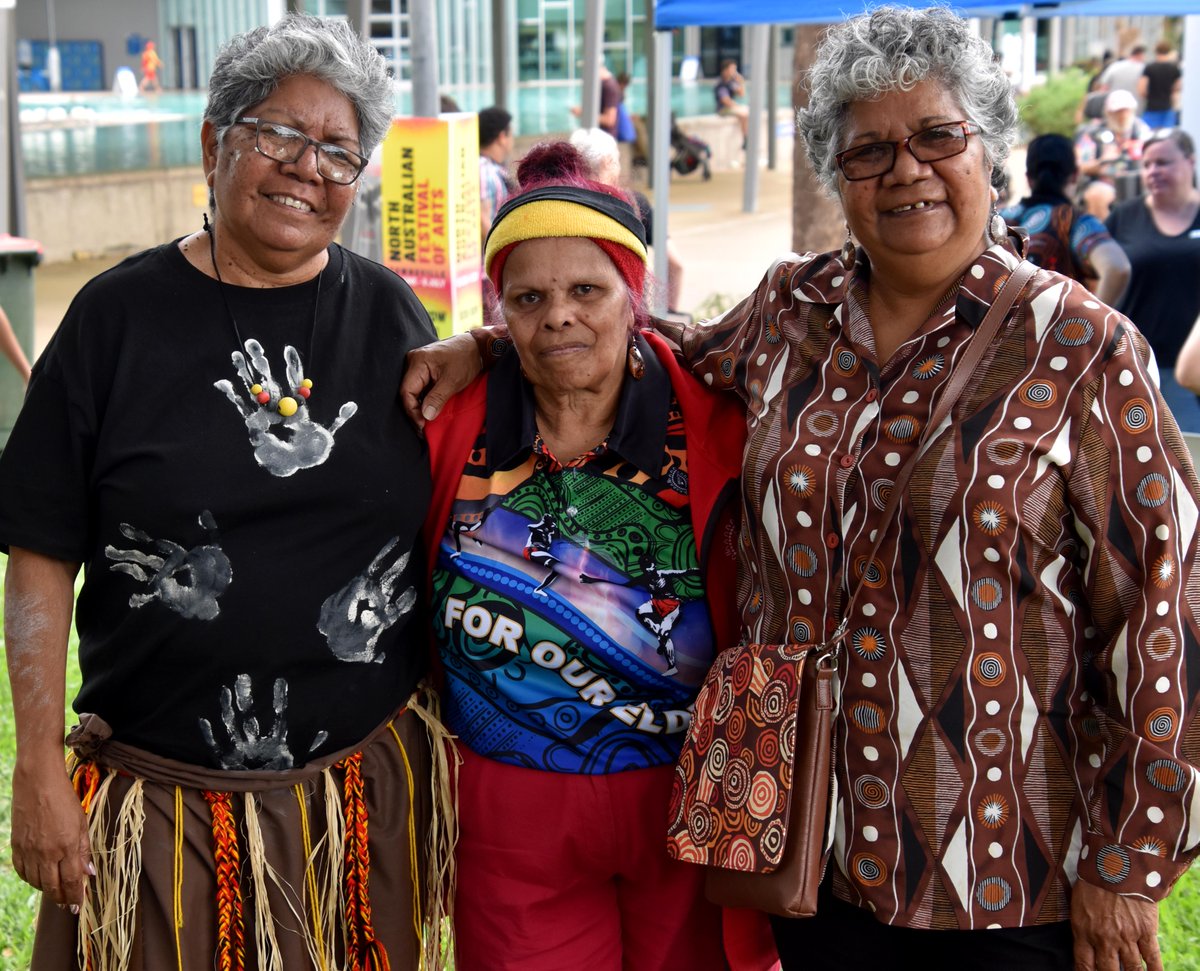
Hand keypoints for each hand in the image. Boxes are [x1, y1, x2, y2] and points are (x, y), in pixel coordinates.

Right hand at [10, 762, 92, 908]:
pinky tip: (39, 879)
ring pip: (37, 882)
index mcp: (67, 845)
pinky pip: (23, 872)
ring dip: (48, 890)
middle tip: (68, 904)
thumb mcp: (81, 822)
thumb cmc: (64, 799)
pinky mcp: (17, 846)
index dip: (76, 895)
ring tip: (56, 892)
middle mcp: (46, 852)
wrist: (37, 783)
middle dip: (62, 898)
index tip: (79, 905)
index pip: (72, 880)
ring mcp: (29, 850)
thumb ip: (84, 849)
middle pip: (53, 886)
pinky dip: (32, 879)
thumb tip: (89, 873)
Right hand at [214, 339, 357, 477]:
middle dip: (261, 361)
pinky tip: (221, 383)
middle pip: (269, 379)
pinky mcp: (253, 423)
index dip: (292, 366)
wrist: (294, 465)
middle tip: (252, 343)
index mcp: (296, 405)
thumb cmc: (310, 450)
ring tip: (236, 354)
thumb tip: (353, 404)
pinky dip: (232, 395)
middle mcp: (278, 405)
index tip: (287, 349)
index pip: (294, 381)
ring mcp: (265, 412)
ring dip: (244, 372)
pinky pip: (242, 407)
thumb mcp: (326, 435)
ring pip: (253, 388)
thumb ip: (338, 420)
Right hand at [400, 332, 483, 430]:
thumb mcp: (453, 381)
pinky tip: (429, 409)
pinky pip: (419, 386)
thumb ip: (437, 398)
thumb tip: (425, 416)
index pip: (406, 391)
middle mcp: (413, 361)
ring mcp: (418, 364)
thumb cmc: (466, 359)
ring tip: (426, 421)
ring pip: (413, 390)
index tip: (422, 425)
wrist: (476, 347)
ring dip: (419, 406)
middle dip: (414, 411)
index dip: (412, 411)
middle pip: (407, 391)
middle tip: (423, 428)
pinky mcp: (424, 368)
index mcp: (418, 361)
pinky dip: (424, 399)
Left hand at [1071, 878, 1161, 970]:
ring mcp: (1126, 938)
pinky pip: (1152, 959)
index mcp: (1084, 931)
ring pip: (1131, 969)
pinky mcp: (1145, 932)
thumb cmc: (1093, 881)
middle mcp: (1104, 939)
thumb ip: (1083, 926)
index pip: (1084, 965)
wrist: (1116, 864)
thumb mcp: (1078, 903)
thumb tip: (1086, 942)